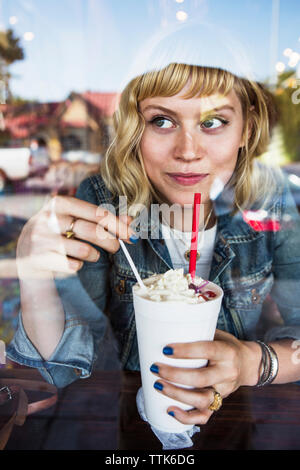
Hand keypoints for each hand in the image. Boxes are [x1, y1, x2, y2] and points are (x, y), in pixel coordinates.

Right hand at [16, 194, 137, 278]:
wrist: (26, 254)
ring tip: (91, 255)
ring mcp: (42, 239)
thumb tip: (130, 221)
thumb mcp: (75, 221)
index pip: (97, 213)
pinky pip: (72, 265)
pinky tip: (72, 262)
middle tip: (117, 248)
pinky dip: (77, 266)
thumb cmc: (57, 234)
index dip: (118, 225)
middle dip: (111, 242)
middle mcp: (49, 218)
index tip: (132, 235)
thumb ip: (101, 219)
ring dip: (94, 255)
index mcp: (60, 203)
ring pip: (84, 250)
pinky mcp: (39, 259)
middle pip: (92, 231)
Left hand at [150, 329, 259, 424]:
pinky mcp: (219, 403)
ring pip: (201, 399)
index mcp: (227, 352)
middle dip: (175, 375)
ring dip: (176, 394)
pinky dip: (186, 417)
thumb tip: (167, 326)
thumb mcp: (217, 334)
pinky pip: (204, 416)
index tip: (165, 349)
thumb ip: (198, 333)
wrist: (249, 364)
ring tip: (157, 385)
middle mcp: (227, 373)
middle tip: (155, 368)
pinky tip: (170, 410)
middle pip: (200, 378)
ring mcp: (224, 391)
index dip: (186, 351)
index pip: (206, 350)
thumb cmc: (226, 345)